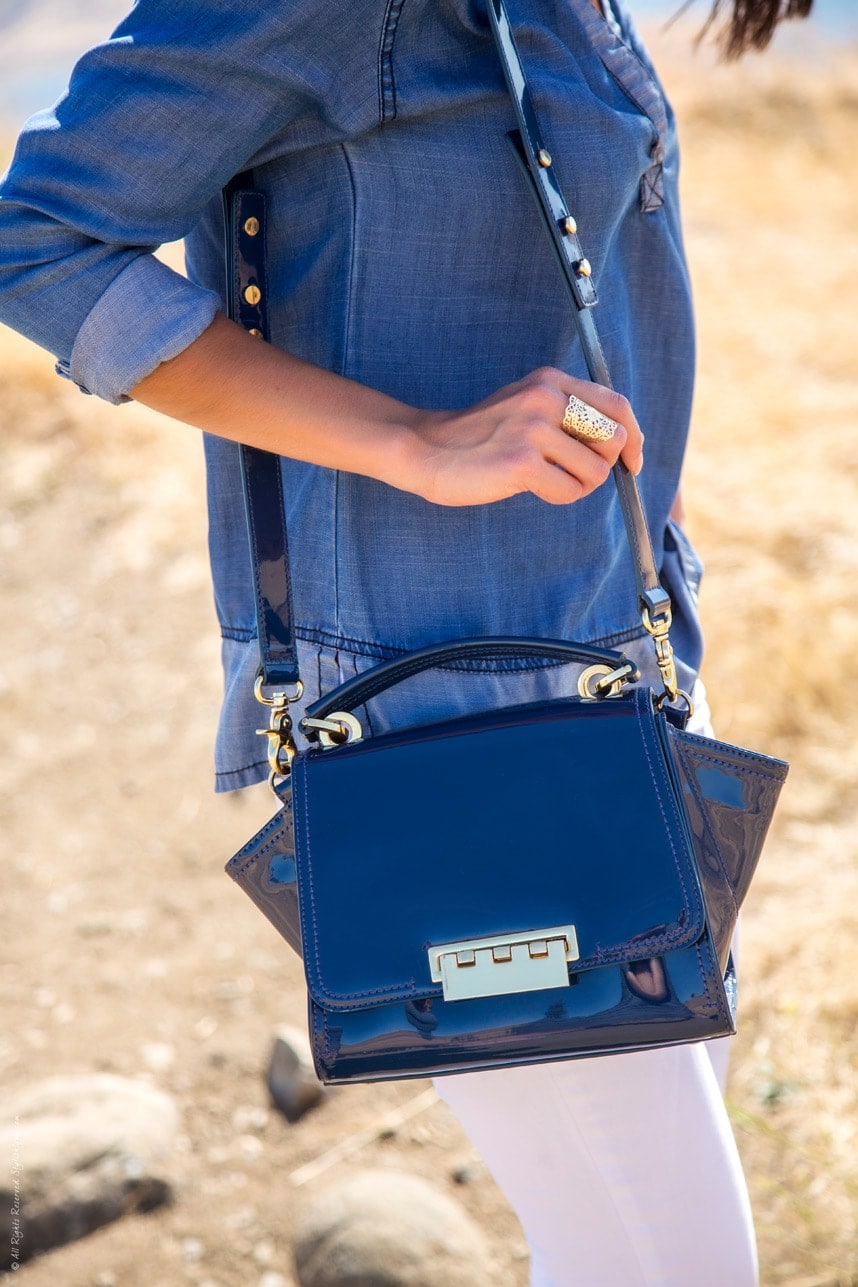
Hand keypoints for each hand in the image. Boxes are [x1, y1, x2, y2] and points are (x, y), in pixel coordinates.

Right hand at [403, 367, 643, 506]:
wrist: (426, 449)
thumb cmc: (480, 436)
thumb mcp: (525, 405)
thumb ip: (567, 411)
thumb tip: (621, 443)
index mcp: (549, 381)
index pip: (616, 405)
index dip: (633, 438)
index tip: (631, 461)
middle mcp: (545, 398)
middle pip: (614, 438)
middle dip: (604, 465)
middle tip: (576, 474)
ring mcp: (533, 430)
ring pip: (595, 471)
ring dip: (577, 485)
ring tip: (545, 479)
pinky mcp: (521, 463)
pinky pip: (570, 491)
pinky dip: (558, 496)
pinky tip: (531, 487)